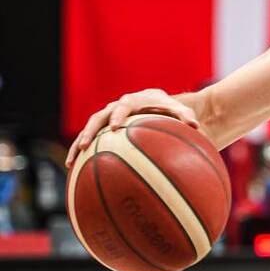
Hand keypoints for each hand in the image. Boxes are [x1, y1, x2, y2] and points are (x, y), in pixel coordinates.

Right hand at [66, 88, 200, 166]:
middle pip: (98, 118)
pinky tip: (74, 169)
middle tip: (84, 145)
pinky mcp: (102, 129)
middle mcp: (115, 108)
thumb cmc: (169, 108)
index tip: (114, 128)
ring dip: (78, 144)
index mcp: (133, 101)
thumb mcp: (180, 110)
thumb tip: (196, 125)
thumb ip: (186, 116)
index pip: (123, 106)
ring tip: (71, 162)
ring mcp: (106, 118)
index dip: (117, 116)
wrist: (156, 103)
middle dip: (90, 131)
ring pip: (87, 130)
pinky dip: (81, 153)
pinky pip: (89, 140)